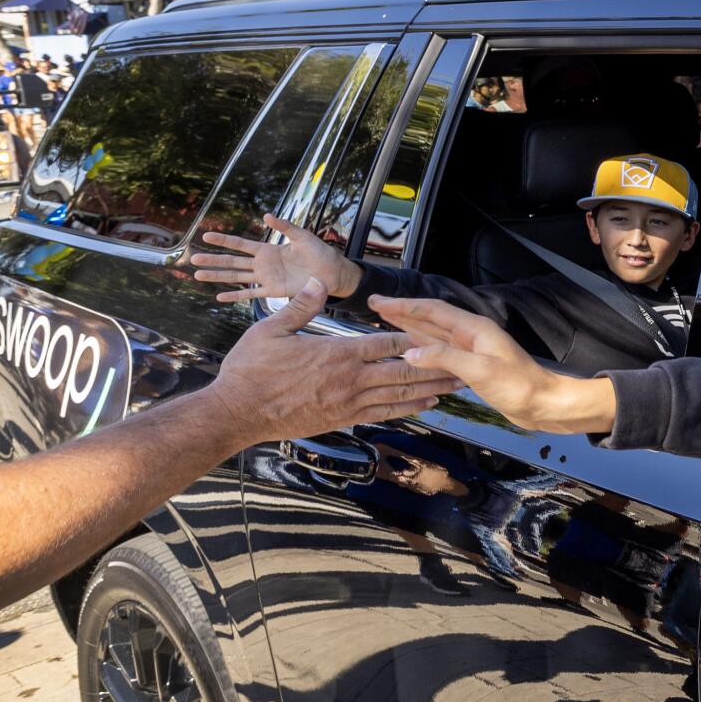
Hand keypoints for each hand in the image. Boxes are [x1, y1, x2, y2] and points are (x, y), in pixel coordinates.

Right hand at [193, 213, 360, 302]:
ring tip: (198, 275)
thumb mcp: (301, 236)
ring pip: (236, 277)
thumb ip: (284, 226)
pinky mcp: (273, 291)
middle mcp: (262, 264)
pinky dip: (236, 296)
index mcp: (267, 249)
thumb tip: (267, 215)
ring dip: (217, 277)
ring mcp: (266, 278)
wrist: (331, 273)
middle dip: (213, 259)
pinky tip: (220, 297)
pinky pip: (250, 295)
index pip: (240, 244)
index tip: (205, 235)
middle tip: (192, 258)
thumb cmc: (318, 252)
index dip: (223, 240)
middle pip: (232, 261)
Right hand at [198, 281, 459, 446]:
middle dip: (435, 367)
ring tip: (454, 386)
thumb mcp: (272, 328)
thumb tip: (321, 281)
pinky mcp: (341, 419)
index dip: (415, 338)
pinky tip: (423, 406)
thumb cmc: (251, 370)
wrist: (237, 413)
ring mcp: (347, 402)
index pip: (386, 344)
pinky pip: (382, 413)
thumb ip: (302, 305)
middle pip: (403, 372)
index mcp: (336, 353)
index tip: (438, 334)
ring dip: (428, 390)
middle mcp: (349, 379)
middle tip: (463, 365)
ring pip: (398, 395)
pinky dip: (406, 409)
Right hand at [371, 295, 616, 435]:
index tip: (380, 302)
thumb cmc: (519, 386)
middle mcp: (471, 335)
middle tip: (376, 305)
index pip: (432, 310)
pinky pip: (442, 351)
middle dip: (403, 312)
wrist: (544, 404)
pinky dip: (424, 347)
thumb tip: (409, 352)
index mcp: (474, 328)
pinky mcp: (473, 366)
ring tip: (386, 321)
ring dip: (410, 326)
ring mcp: (472, 350)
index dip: (404, 306)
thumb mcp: (479, 370)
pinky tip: (413, 349)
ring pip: (434, 334)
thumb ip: (444, 358)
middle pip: (430, 318)